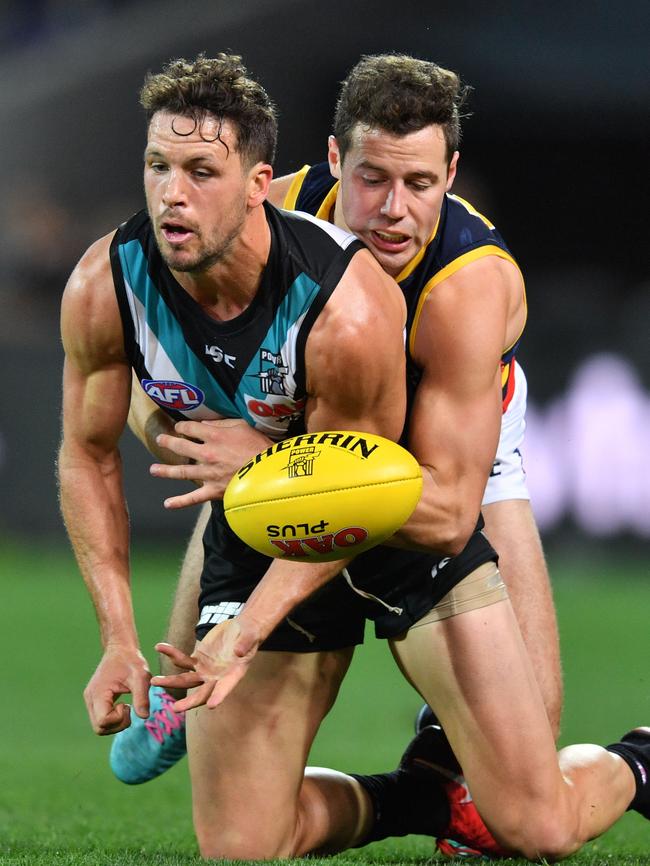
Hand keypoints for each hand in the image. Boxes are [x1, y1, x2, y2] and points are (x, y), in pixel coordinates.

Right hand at [83, 646, 150, 735]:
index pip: (103, 722)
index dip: (118, 719)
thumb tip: (144, 717)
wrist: (120, 649)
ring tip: (128, 707)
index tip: (128, 705)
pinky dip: (113, 718)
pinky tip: (123, 705)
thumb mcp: (141, 677)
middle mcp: (90, 699)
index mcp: (99, 693)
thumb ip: (142, 697)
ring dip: (116, 723)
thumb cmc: (131, 661)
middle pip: (99, 728)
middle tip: (130, 710)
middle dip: (117, 724)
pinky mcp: (95, 700)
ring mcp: (91, 700)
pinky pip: (101, 719)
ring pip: (99, 726)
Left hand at [150, 418, 271, 508]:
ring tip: (153, 470)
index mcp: (215, 436)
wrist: (270, 472)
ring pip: (182, 472)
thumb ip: (222, 424)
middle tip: (159, 440)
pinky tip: (167, 504)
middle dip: (168, 442)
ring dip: (166, 471)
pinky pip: (194, 498)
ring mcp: (208, 474)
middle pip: (181, 447)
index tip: (180, 427)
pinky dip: (180, 502)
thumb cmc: (260, 446)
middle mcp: (207, 454)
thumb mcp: (243, 426)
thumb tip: (204, 425)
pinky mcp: (213, 491)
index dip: (183, 426)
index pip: (191, 428)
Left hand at [151, 618, 260, 710]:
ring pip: (185, 680)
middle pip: (201, 693)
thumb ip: (245, 644)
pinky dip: (171, 655)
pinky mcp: (197, 659)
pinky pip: (182, 661)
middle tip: (175, 708)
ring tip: (154, 681)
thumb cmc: (250, 635)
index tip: (211, 705)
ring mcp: (205, 670)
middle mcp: (217, 678)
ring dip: (170, 681)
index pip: (226, 688)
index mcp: (233, 675)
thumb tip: (239, 651)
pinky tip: (160, 647)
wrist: (241, 630)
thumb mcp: (251, 637)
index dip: (219, 696)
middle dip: (188, 702)